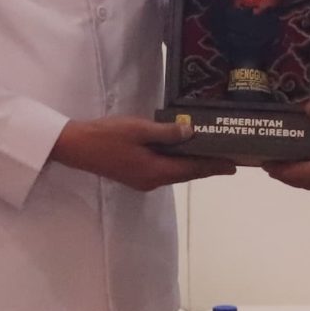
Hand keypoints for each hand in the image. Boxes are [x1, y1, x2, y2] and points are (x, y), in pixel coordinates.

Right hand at [49, 117, 236, 191]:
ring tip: (211, 154)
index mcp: (155, 172)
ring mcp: (143, 179)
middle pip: (186, 174)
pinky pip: (164, 170)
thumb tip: (191, 132)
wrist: (76, 147)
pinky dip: (178, 163)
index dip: (213, 167)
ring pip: (175, 172)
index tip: (233, 166)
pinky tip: (182, 152)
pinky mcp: (135, 174)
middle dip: (207, 167)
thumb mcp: (139, 129)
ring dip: (193, 165)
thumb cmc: (107, 136)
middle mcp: (152, 180)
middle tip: (229, 161)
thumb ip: (166, 132)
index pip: (192, 170)